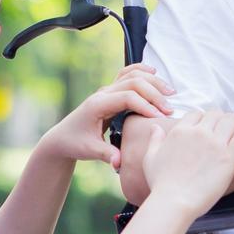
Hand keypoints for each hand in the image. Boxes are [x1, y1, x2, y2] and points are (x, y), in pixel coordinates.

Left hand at [38, 63, 173, 167]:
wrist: (63, 137)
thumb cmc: (75, 143)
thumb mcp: (90, 150)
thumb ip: (106, 154)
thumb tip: (119, 163)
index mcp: (98, 104)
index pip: (127, 97)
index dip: (145, 106)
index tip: (159, 118)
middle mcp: (103, 93)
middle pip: (133, 82)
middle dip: (154, 94)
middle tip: (170, 110)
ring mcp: (107, 90)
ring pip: (132, 75)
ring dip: (153, 81)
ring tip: (170, 93)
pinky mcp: (110, 91)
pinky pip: (127, 74)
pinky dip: (141, 71)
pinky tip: (155, 73)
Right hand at [142, 111, 233, 216]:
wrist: (174, 202)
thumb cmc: (161, 184)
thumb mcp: (150, 158)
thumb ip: (155, 140)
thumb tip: (156, 127)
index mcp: (181, 131)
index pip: (196, 114)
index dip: (203, 118)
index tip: (208, 125)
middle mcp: (199, 133)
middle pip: (215, 115)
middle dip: (221, 118)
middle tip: (226, 126)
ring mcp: (216, 144)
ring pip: (232, 120)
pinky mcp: (230, 156)